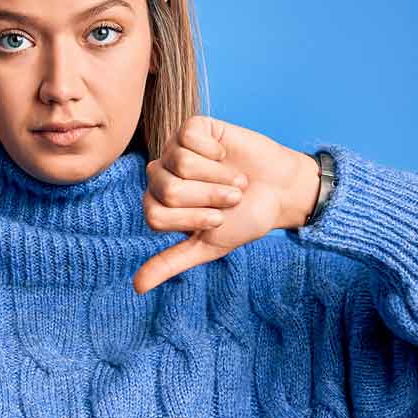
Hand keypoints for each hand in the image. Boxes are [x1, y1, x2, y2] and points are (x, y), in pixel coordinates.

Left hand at [132, 115, 321, 294]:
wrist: (281, 192)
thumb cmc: (244, 219)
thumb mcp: (208, 246)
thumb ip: (170, 262)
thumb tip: (136, 288)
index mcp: (158, 205)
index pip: (156, 215)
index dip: (193, 218)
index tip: (219, 219)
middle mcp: (160, 176)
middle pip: (168, 189)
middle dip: (209, 197)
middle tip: (232, 198)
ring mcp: (173, 150)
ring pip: (179, 162)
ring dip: (217, 176)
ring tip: (235, 180)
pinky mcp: (193, 129)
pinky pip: (189, 136)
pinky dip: (215, 151)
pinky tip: (225, 155)